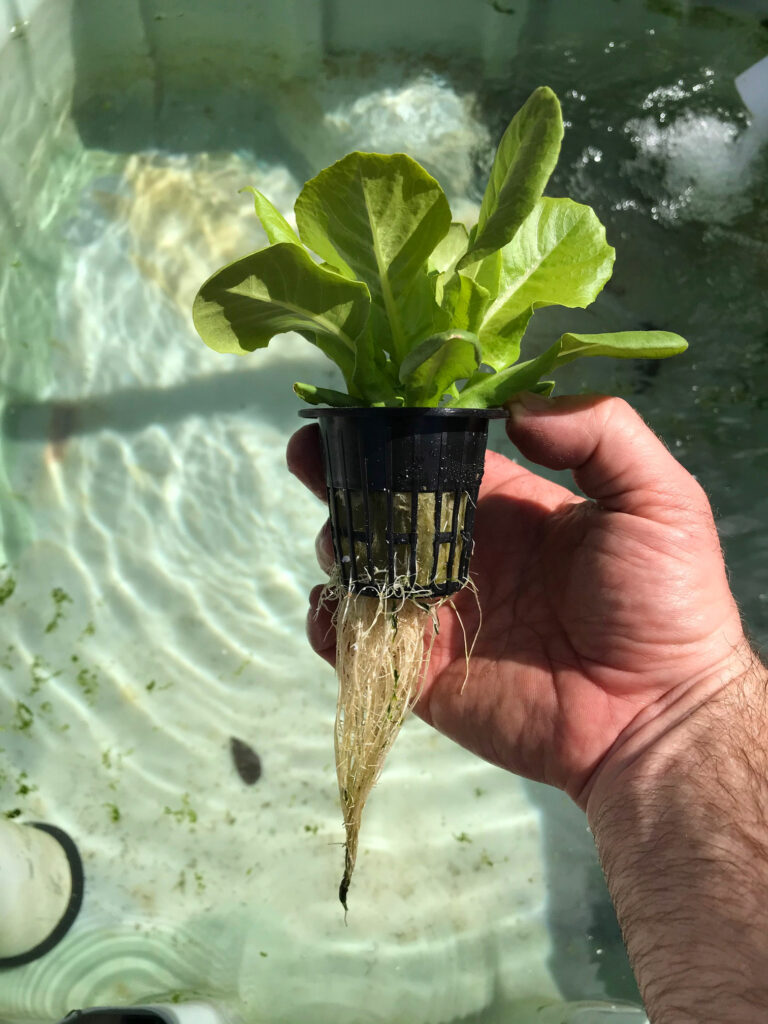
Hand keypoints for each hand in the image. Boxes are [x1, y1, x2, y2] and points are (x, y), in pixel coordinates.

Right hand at [287, 394, 748, 810]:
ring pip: (362, 566)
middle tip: (309, 458)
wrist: (654, 715)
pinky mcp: (419, 670)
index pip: (435, 458)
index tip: (355, 411)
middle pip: (383, 507)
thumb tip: (517, 407)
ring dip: (338, 546)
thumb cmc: (663, 602)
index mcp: (506, 508)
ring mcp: (437, 612)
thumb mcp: (658, 498)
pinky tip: (335, 608)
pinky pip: (357, 642)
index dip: (394, 433)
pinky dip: (330, 624)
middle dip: (342, 479)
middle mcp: (462, 553)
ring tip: (341, 542)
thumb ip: (600, 434)